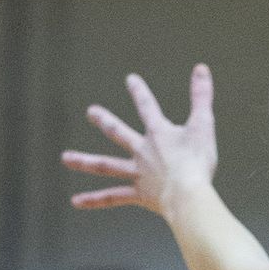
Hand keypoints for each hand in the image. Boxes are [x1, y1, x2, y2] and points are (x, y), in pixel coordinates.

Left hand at [64, 64, 217, 216]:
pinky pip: (112, 197)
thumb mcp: (203, 125)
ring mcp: (138, 174)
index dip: (139, 92)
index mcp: (158, 134)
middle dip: (105, 120)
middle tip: (91, 112)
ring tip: (65, 158)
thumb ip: (202, 96)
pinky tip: (75, 201)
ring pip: (106, 166)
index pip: (147, 107)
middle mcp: (142, 151)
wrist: (188, 196)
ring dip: (84, 161)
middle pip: (118, 133)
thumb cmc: (197, 162)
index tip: (130, 79)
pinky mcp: (139, 195)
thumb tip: (201, 67)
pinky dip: (94, 200)